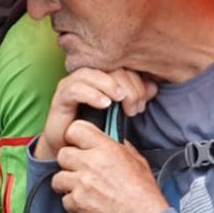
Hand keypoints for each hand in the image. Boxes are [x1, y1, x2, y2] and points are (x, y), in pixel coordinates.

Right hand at [32, 68, 156, 162]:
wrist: (70, 146)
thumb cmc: (96, 128)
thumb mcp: (121, 112)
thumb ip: (136, 97)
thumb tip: (152, 87)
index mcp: (102, 74)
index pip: (123, 66)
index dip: (137, 82)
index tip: (142, 104)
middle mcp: (86, 75)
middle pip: (110, 68)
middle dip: (127, 88)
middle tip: (133, 109)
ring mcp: (71, 84)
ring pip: (92, 74)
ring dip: (110, 86)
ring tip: (120, 100)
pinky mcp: (60, 97)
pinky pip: (75, 89)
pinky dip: (92, 94)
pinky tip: (105, 105)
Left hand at [52, 128, 167, 212]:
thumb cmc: (143, 191)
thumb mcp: (137, 160)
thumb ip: (120, 147)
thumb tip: (111, 141)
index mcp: (105, 148)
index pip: (75, 129)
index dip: (74, 138)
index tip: (77, 146)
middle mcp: (91, 162)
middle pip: (62, 154)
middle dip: (68, 163)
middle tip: (78, 171)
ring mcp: (82, 182)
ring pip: (58, 178)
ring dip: (66, 184)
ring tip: (79, 190)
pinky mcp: (78, 202)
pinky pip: (64, 200)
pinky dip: (73, 204)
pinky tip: (84, 205)